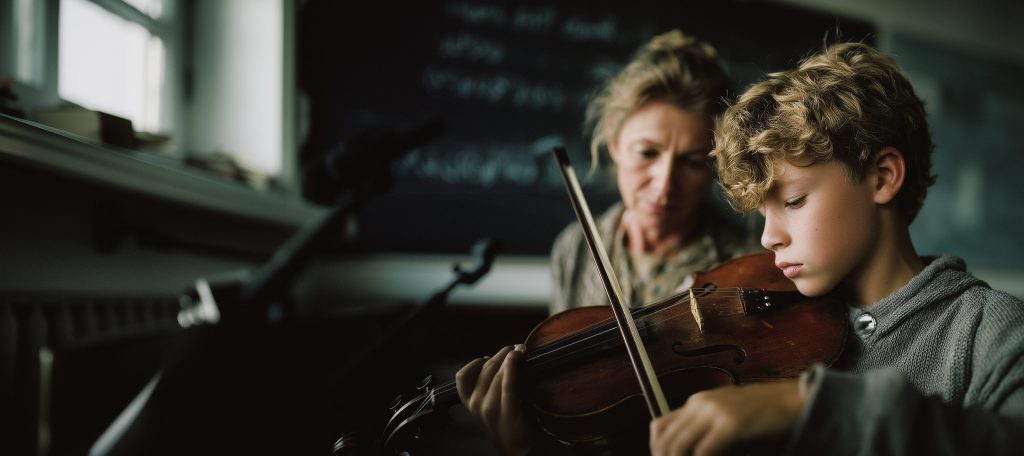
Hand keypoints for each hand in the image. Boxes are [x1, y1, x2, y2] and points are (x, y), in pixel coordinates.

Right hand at [456, 344, 537, 455]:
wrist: (519, 451)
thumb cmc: (506, 428)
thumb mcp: (487, 411)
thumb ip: (486, 392)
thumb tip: (495, 366)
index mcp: (470, 405)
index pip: (462, 378)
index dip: (474, 363)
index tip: (487, 357)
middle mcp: (476, 405)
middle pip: (484, 369)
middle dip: (499, 354)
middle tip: (513, 348)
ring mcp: (491, 408)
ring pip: (497, 373)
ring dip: (509, 356)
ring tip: (520, 350)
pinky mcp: (508, 410)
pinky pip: (508, 382)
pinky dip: (512, 365)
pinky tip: (517, 356)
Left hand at [649, 380, 804, 455]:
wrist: (799, 402)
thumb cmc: (769, 418)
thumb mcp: (730, 422)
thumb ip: (708, 434)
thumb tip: (694, 451)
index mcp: (698, 402)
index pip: (659, 427)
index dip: (658, 451)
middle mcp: (701, 404)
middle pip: (664, 440)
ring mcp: (715, 412)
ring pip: (678, 447)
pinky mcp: (731, 424)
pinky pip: (703, 453)